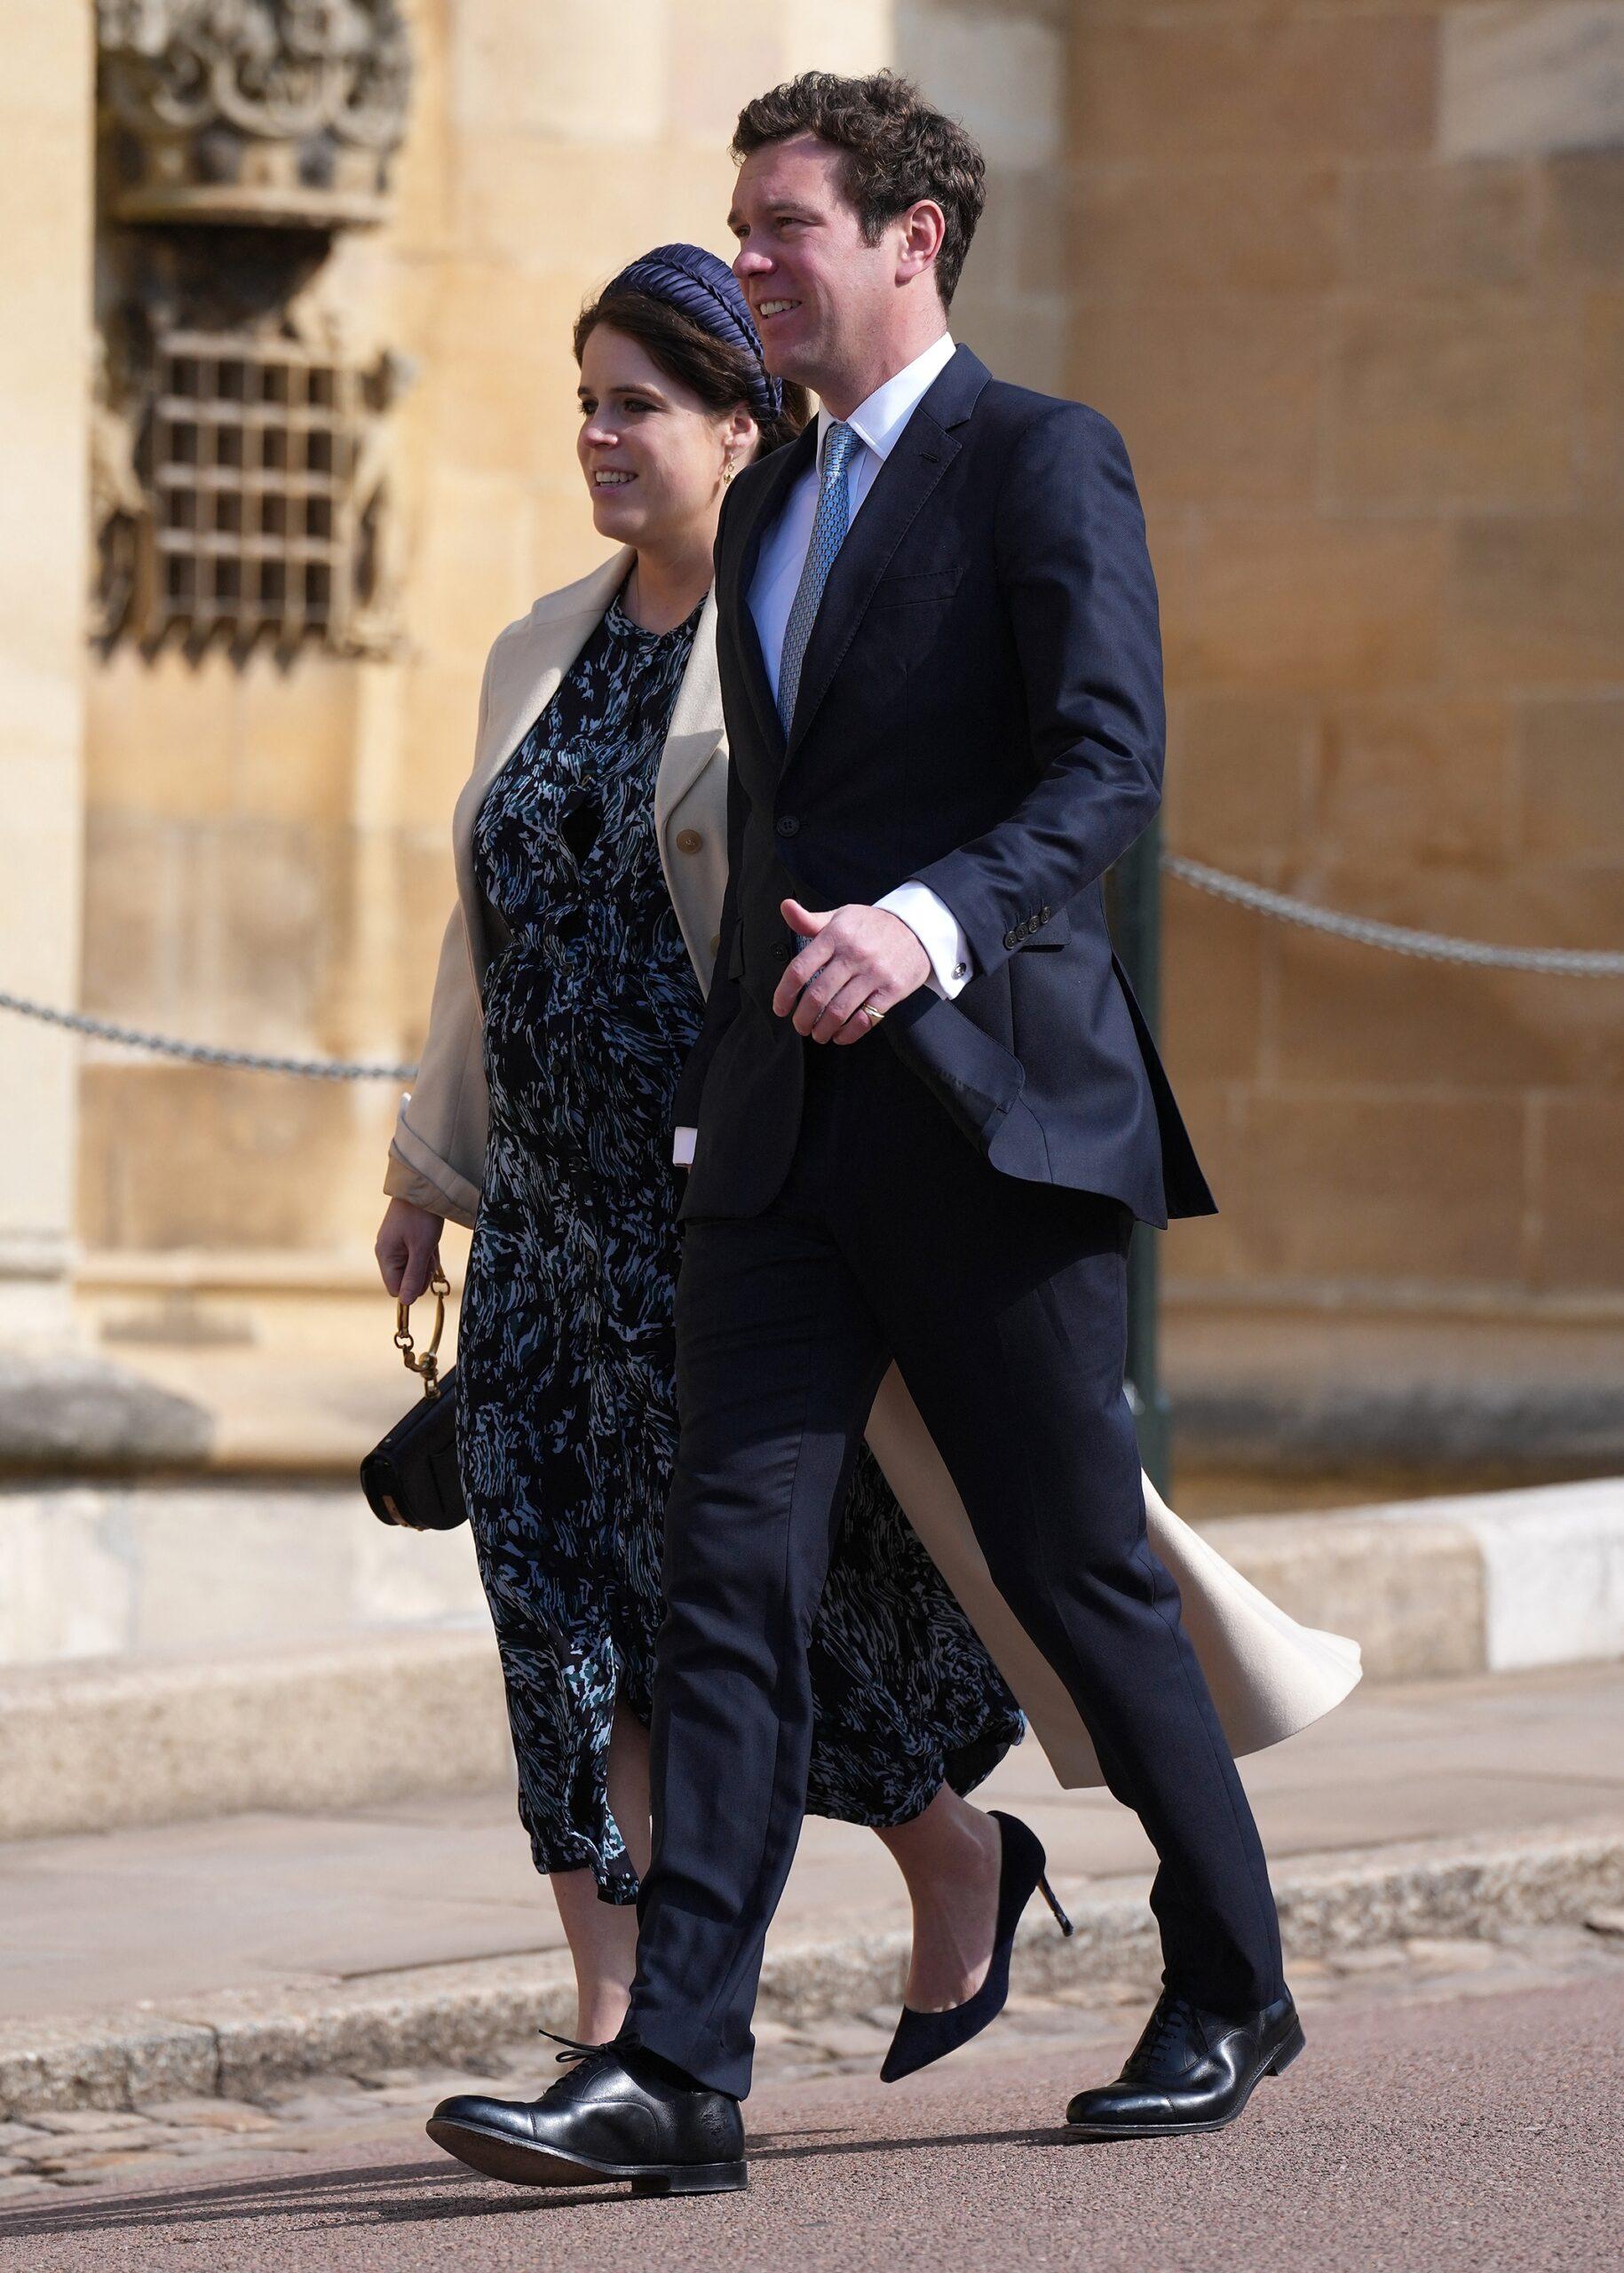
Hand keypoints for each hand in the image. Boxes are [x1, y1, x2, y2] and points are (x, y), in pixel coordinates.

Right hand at [375, 1197, 444, 1305]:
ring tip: (431, 1244)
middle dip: (422, 1272)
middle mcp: (386, 1251)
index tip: (425, 1271)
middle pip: (405, 1278)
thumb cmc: (421, 1217)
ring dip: (426, 1261)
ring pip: (413, 1266)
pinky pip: (416, 1255)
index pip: (395, 1289)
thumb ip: (413, 1276)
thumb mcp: (421, 1249)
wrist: (424, 1186)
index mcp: (385, 1255)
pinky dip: (427, 1251)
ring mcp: (395, 1244)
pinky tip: (432, 1240)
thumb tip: (406, 1303)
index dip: (413, 1286)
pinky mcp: (405, 1237)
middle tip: (429, 1254)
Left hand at [772, 897, 929, 1043]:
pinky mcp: (892, 990)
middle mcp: (853, 954)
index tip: (780, 1008)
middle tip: (799, 1026)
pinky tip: (840, 1035)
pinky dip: (848, 1033)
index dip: (784, 994)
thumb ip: (810, 920)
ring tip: (817, 1034)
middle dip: (803, 1018)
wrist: (919, 928)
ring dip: (823, 1029)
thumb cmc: (872, 926)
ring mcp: (874, 973)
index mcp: (835, 935)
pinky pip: (866, 1019)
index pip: (800, 969)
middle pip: (817, 995)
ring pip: (839, 1011)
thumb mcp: (842, 916)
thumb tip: (785, 907)